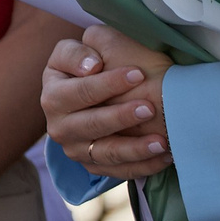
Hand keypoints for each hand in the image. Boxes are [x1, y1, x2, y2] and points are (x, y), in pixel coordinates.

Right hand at [43, 24, 174, 177]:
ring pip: (104, 153)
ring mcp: (75, 148)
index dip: (106, 83)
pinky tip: (166, 155)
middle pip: (89, 124)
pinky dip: (143, 166)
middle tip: (150, 107)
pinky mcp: (93, 166)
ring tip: (161, 141)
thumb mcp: (86, 49)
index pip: (77, 90)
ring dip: (134, 148)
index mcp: (53, 93)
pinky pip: (119, 171)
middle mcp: (58, 125)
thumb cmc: (99, 66)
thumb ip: (83, 49)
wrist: (103, 94)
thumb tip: (91, 67)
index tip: (138, 74)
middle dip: (120, 117)